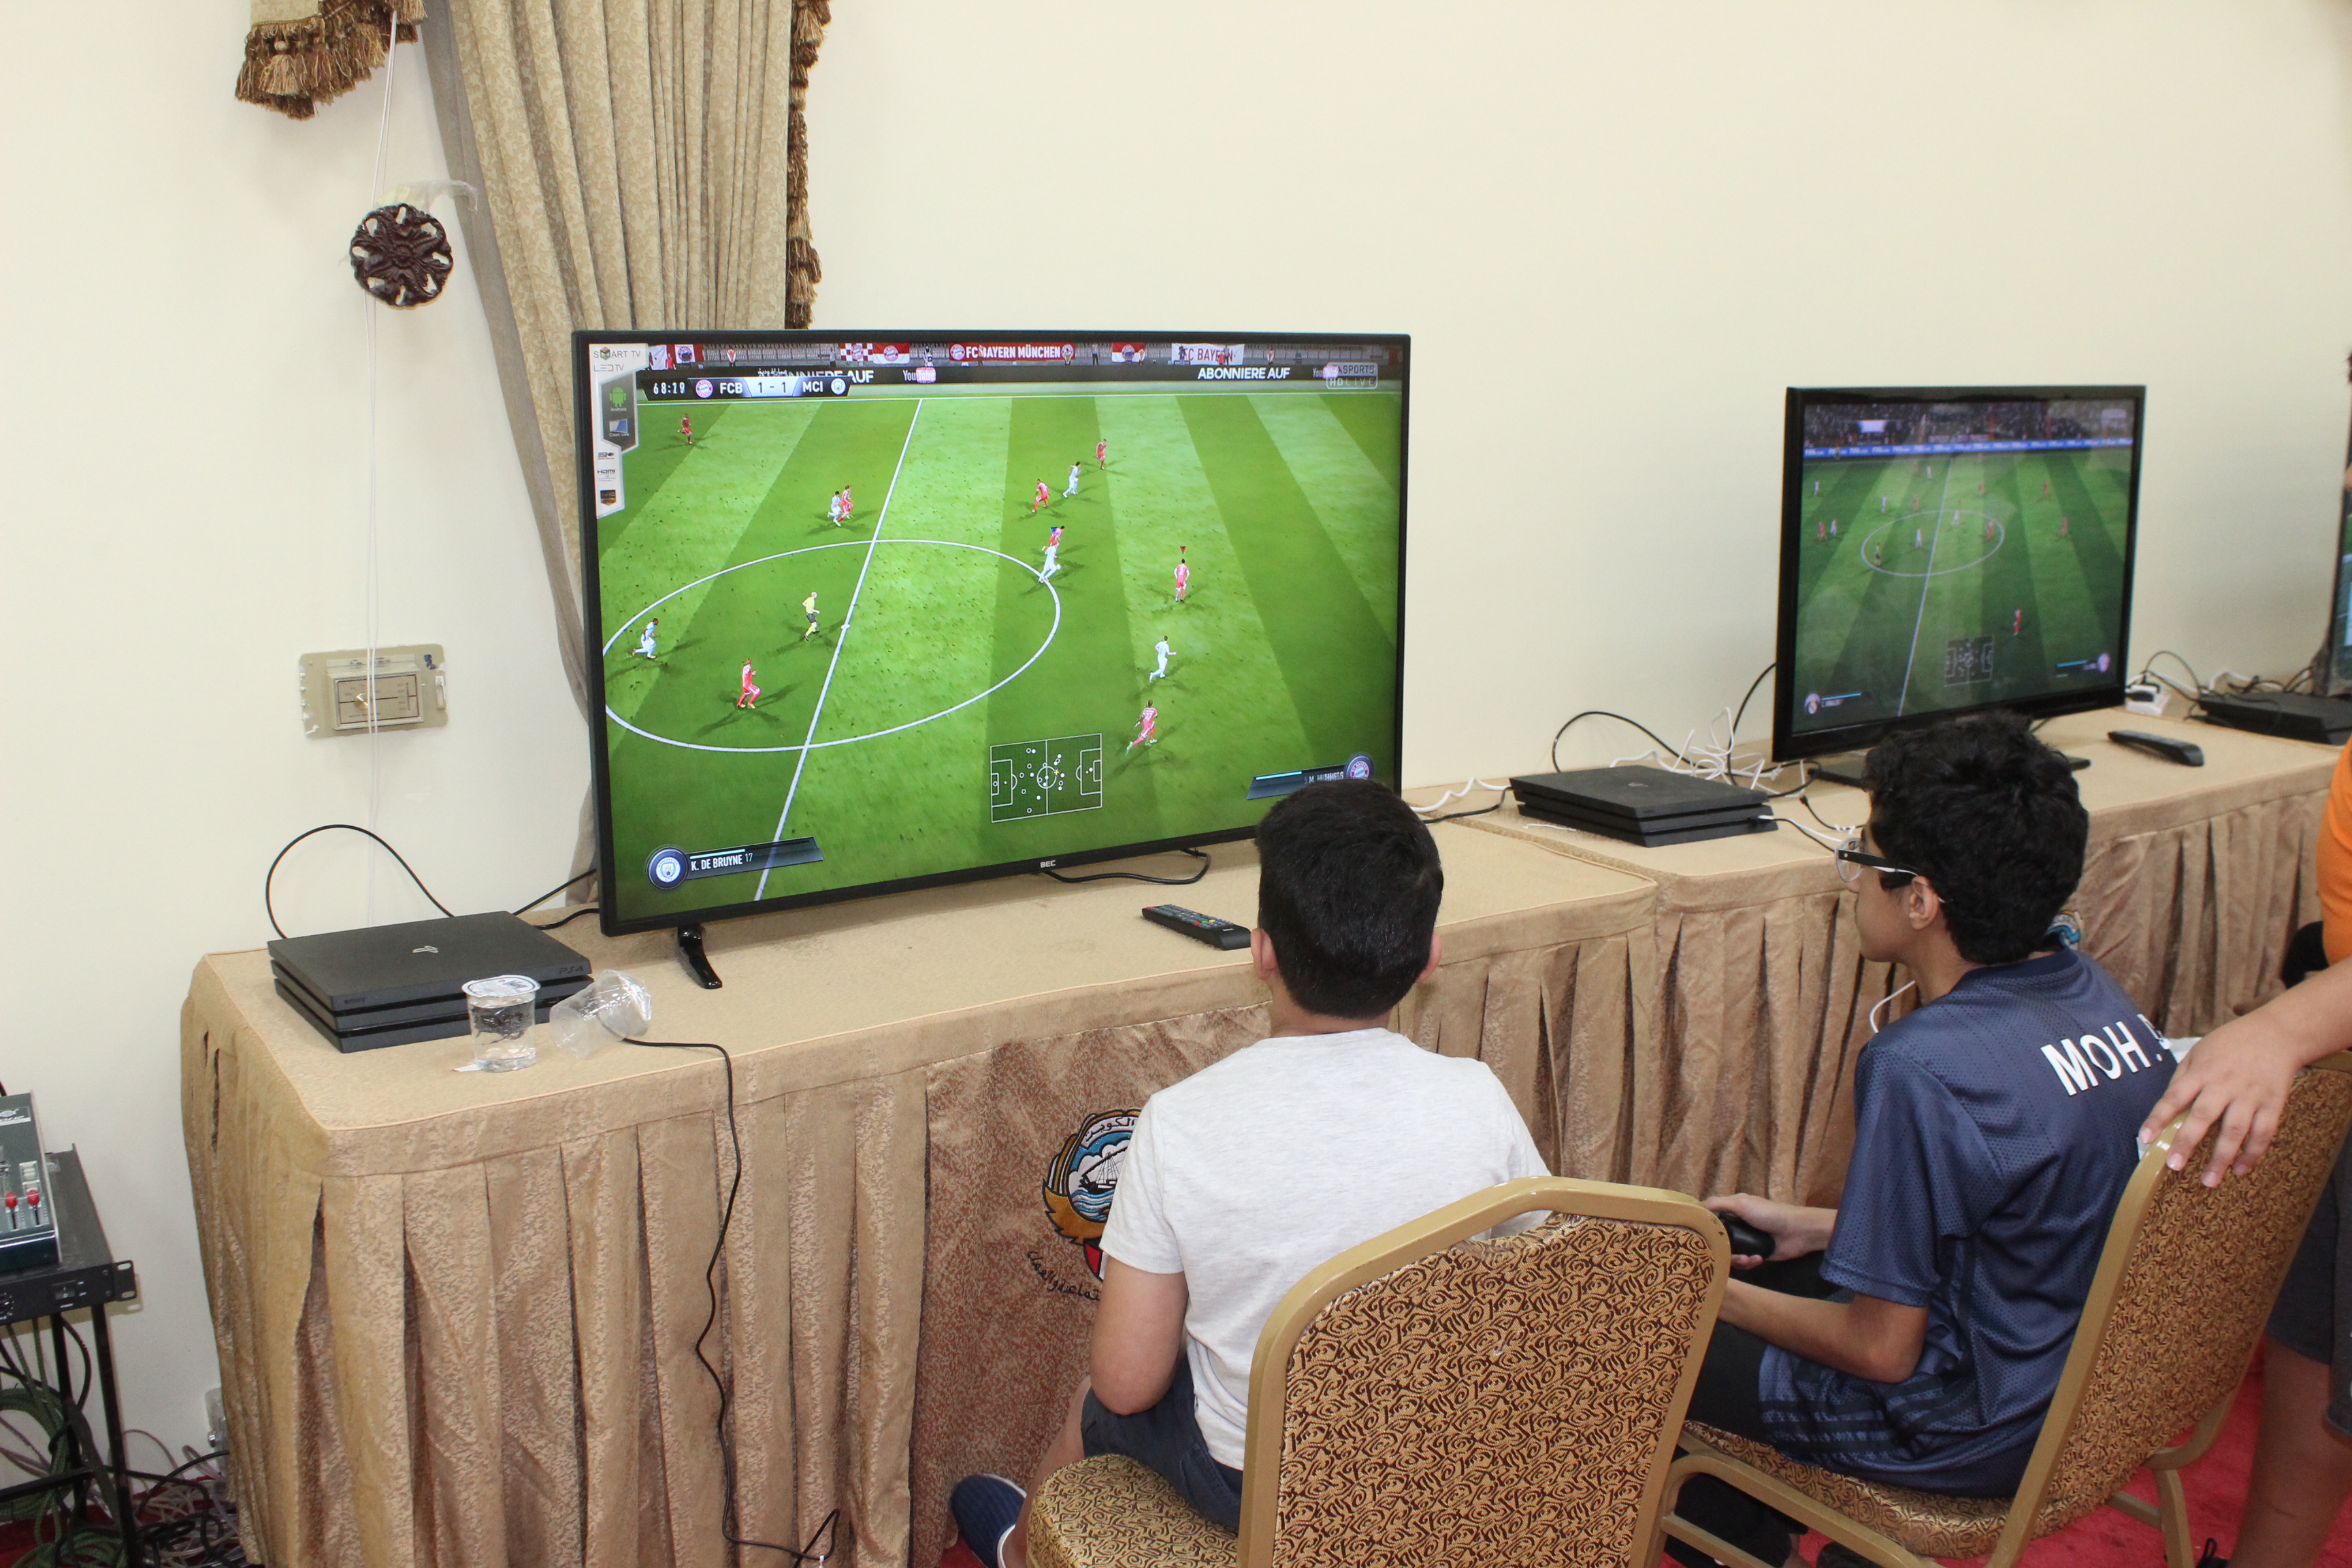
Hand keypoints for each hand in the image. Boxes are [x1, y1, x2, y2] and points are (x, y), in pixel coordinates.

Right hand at [1704, 1193, 1833, 1269]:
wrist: (1799, 1231)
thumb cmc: (1770, 1213)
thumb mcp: (1741, 1203)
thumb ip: (1717, 1204)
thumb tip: (1694, 1208)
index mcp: (1732, 1211)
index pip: (1710, 1220)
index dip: (1702, 1228)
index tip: (1694, 1237)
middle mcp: (1737, 1226)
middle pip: (1717, 1241)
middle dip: (1719, 1250)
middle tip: (1722, 1255)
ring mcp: (1746, 1242)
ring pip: (1729, 1255)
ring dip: (1736, 1259)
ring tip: (1747, 1259)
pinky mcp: (1756, 1255)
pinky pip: (1744, 1263)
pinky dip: (1749, 1262)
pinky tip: (1758, 1259)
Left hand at [2138, 1019, 2303, 1186]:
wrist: (2276, 1033)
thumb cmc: (2229, 1044)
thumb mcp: (2198, 1052)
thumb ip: (2182, 1079)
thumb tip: (2166, 1108)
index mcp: (2202, 1071)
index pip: (2174, 1097)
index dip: (2158, 1118)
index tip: (2145, 1139)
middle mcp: (2225, 1084)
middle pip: (2204, 1117)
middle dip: (2188, 1142)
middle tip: (2175, 1166)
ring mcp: (2251, 1095)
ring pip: (2235, 1131)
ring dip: (2222, 1158)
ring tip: (2209, 1181)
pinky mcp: (2273, 1104)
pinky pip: (2263, 1133)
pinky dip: (2253, 1154)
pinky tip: (2240, 1171)